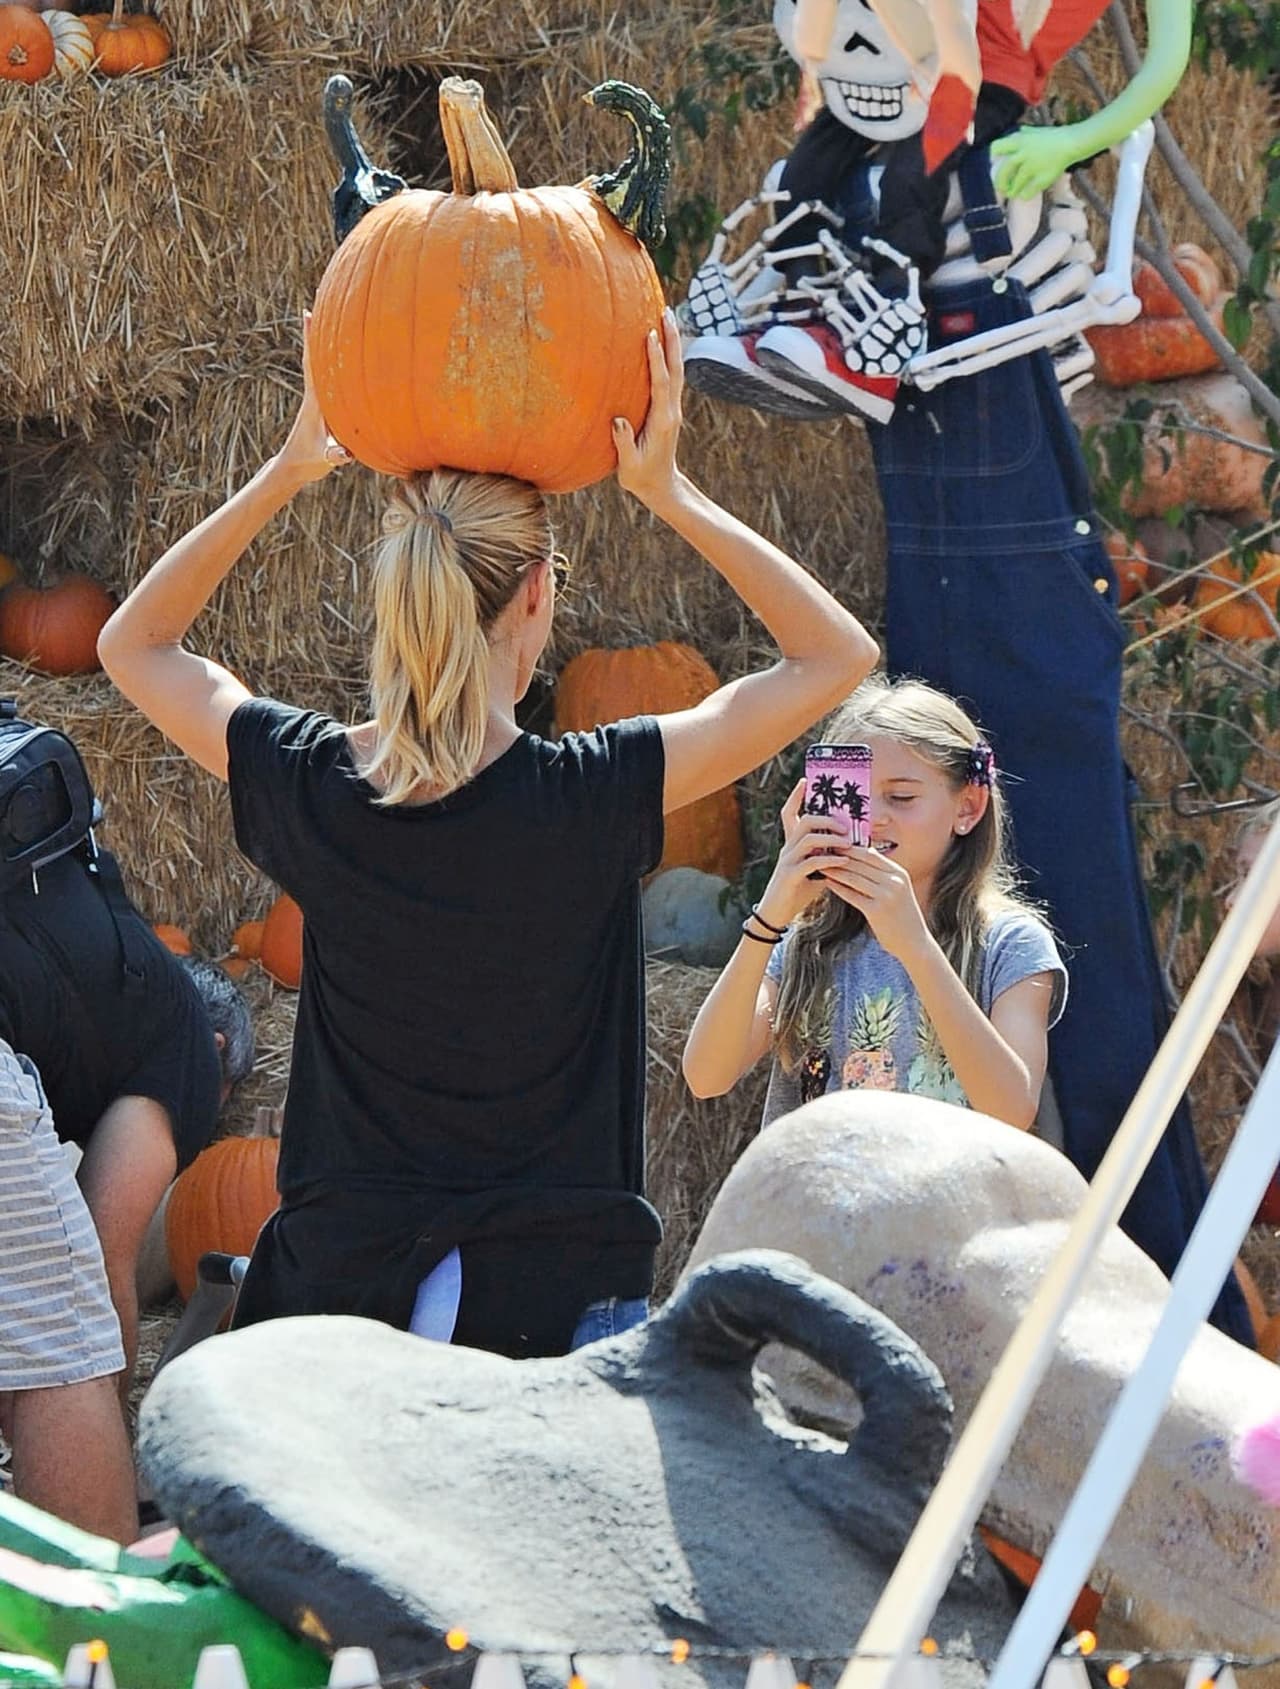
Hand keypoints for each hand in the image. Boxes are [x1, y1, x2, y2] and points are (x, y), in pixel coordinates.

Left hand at [277, 311, 354, 482]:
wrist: (294, 466)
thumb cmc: (309, 461)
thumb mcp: (325, 459)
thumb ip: (334, 455)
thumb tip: (343, 454)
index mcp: (314, 398)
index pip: (312, 362)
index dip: (311, 338)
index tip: (308, 312)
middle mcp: (314, 393)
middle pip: (315, 354)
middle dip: (318, 328)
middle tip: (318, 299)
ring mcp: (316, 398)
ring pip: (320, 363)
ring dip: (323, 342)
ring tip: (329, 317)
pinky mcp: (320, 405)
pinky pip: (326, 376)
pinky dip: (330, 361)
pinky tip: (339, 355)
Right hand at [613, 309, 683, 507]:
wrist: (662, 486)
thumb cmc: (641, 478)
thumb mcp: (629, 467)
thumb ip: (624, 443)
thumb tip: (618, 421)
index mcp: (662, 421)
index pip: (660, 384)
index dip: (656, 359)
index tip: (650, 335)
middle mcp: (672, 410)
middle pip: (675, 369)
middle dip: (672, 339)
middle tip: (666, 311)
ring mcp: (673, 408)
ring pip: (676, 369)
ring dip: (673, 342)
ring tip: (667, 316)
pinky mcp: (670, 408)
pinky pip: (671, 376)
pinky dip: (669, 356)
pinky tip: (663, 341)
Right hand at [754, 780, 856, 928]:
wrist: (777, 913)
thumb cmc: (798, 891)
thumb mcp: (816, 870)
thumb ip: (828, 857)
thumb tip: (851, 848)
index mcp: (792, 844)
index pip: (789, 813)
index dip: (795, 796)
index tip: (805, 780)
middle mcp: (787, 849)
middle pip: (803, 821)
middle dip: (826, 819)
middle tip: (845, 825)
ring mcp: (787, 861)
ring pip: (808, 839)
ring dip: (831, 838)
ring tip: (847, 843)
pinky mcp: (790, 876)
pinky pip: (810, 862)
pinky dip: (829, 860)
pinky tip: (842, 862)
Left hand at [819, 844, 931, 963]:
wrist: (915, 942)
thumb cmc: (903, 915)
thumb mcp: (899, 889)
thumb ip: (884, 873)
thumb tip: (866, 854)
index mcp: (899, 873)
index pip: (871, 854)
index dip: (851, 848)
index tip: (835, 844)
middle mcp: (894, 881)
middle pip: (860, 864)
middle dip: (839, 857)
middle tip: (821, 852)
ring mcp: (886, 896)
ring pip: (854, 877)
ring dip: (835, 871)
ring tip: (820, 865)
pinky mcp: (876, 911)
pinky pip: (852, 895)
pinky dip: (838, 887)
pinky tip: (827, 883)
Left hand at [991, 126, 1082, 200]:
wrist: (1071, 142)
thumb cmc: (1054, 137)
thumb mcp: (1036, 131)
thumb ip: (1025, 133)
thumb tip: (1018, 131)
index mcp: (1020, 141)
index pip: (996, 148)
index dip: (993, 158)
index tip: (995, 164)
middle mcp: (1023, 153)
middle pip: (1003, 171)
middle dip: (1000, 182)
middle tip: (1001, 188)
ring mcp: (1032, 166)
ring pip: (1015, 184)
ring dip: (1012, 191)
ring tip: (1012, 193)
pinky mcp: (1042, 178)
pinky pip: (1027, 192)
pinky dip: (1024, 195)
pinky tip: (1024, 195)